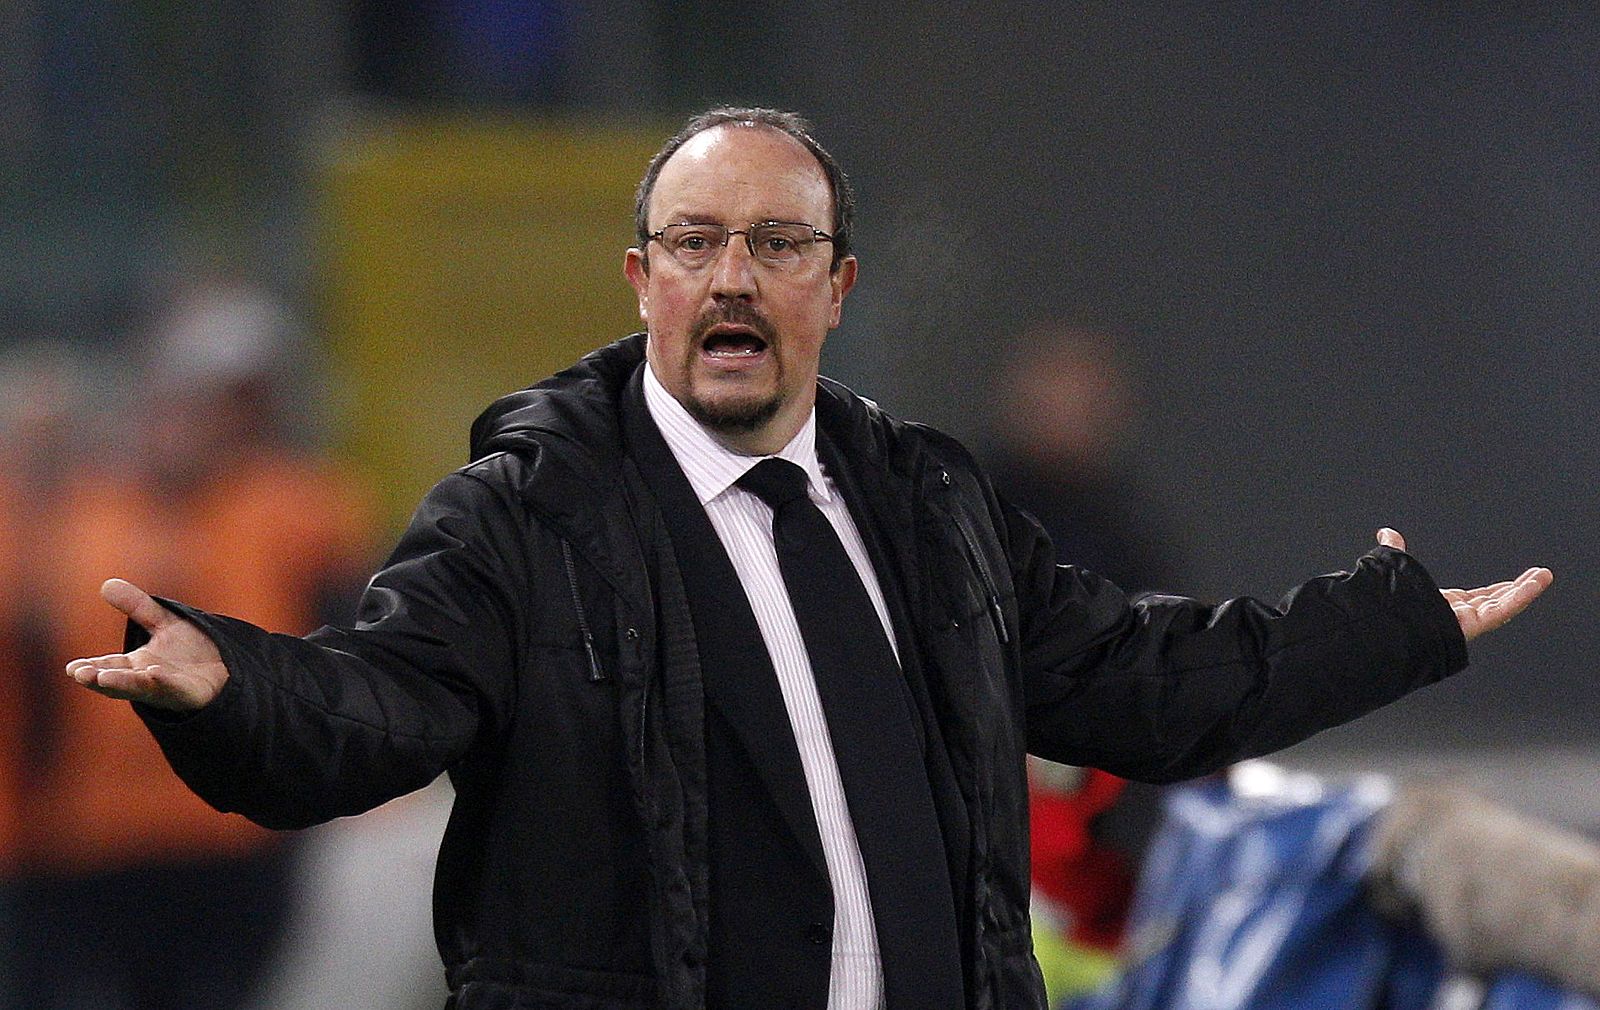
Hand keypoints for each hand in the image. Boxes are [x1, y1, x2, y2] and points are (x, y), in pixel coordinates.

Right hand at [64, 578, 228, 710]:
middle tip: (80, 674)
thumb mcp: (164, 623)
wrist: (231, 667)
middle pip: (120, 682)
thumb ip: (138, 607)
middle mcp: (149, 680)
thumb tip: (106, 583)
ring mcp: (170, 689)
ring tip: (103, 678)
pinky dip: (164, 682)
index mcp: (137, 666)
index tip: (71, 669)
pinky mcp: (192, 694)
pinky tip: (153, 672)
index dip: (90, 668)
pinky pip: (176, 689)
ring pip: (143, 688)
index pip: (108, 668)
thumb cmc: (192, 651)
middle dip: (100, 679)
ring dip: (123, 684)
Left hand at [1376, 528, 1552, 642]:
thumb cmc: (1388, 606)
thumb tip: (1386, 533)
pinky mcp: (1472, 624)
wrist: (1383, 628)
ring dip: (1525, 590)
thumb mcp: (1396, 568)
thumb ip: (1394, 550)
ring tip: (1543, 576)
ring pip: (1502, 605)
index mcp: (1441, 606)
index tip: (1511, 583)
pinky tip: (1537, 583)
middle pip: (1493, 602)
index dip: (1494, 590)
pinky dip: (1521, 596)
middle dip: (1517, 589)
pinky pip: (1502, 610)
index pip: (1475, 598)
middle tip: (1536, 577)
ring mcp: (1465, 622)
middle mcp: (1455, 616)